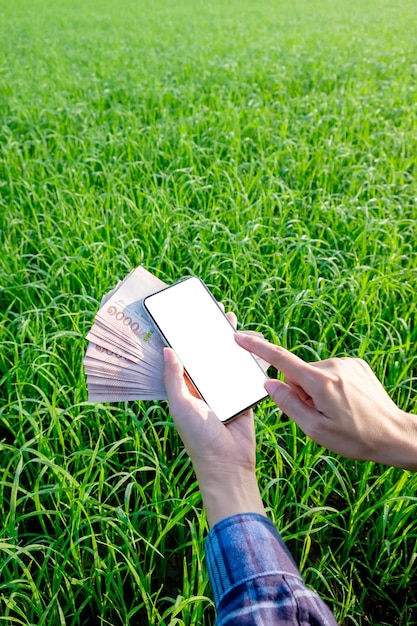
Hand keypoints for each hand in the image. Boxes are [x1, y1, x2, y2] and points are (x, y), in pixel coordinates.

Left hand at [163, 313, 265, 525]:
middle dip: (210, 336)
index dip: (186, 340)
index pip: (185, 358)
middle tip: (214, 313)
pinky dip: (248, 362)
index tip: (188, 319)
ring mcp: (224, 392)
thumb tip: (167, 349)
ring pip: (227, 362)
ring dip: (230, 345)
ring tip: (232, 323)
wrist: (228, 464)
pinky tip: (252, 346)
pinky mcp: (243, 397)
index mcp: (186, 389)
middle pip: (207, 356)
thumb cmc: (198, 437)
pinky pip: (245, 375)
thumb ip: (174, 377)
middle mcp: (204, 388)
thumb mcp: (181, 404)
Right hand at [235, 333, 416, 470]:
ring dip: (317, 390)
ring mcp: (347, 363)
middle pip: (298, 374)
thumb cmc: (355, 438)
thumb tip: (270, 384)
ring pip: (315, 374)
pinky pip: (330, 372)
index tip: (238, 337)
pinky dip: (331, 386)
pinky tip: (347, 403)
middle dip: (302, 392)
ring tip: (338, 411)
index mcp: (320, 381)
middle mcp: (333, 365)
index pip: (280, 359)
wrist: (394, 435)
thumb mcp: (315, 430)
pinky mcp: (357, 364)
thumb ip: (288, 404)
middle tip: (321, 414)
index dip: (256, 348)